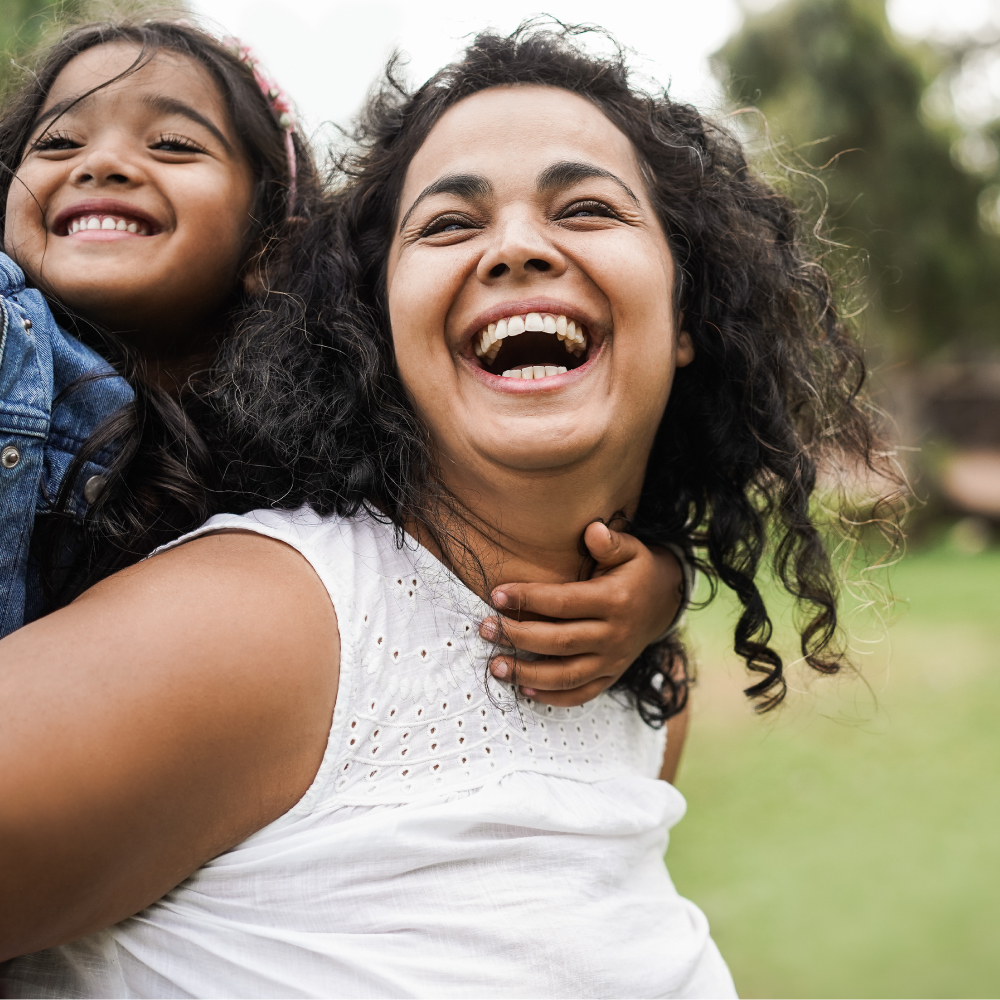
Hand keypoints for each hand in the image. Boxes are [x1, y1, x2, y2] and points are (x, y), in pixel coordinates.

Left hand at [479, 522, 684, 706]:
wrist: (664, 602)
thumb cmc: (635, 571)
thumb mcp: (631, 549)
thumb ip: (610, 541)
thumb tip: (593, 530)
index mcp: (615, 600)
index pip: (563, 602)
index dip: (528, 598)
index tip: (496, 594)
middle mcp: (615, 635)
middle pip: (560, 642)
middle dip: (518, 637)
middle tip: (485, 629)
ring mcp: (614, 660)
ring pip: (567, 675)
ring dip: (528, 674)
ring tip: (495, 666)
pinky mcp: (612, 676)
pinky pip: (582, 694)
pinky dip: (553, 697)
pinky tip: (524, 691)